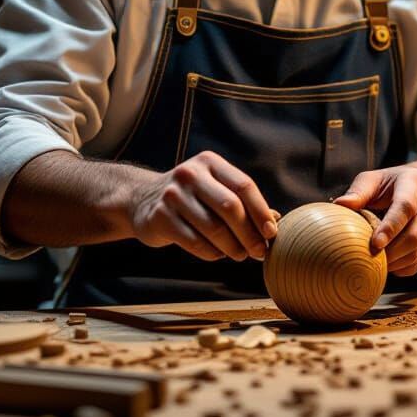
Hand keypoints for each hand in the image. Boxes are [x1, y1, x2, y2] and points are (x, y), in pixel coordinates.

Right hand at [131, 151, 277, 262]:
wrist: (140, 199)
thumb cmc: (191, 197)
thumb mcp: (214, 188)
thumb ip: (242, 202)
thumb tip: (276, 219)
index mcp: (210, 162)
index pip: (243, 186)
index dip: (260, 211)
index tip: (271, 233)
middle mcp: (190, 174)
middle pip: (230, 207)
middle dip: (249, 233)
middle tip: (259, 252)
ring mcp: (172, 195)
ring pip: (213, 228)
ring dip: (232, 247)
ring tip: (240, 255)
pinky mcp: (159, 217)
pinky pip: (194, 242)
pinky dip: (212, 252)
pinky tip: (218, 254)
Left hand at [333, 162, 416, 275]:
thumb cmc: (392, 185)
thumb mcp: (374, 180)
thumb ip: (358, 192)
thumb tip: (339, 205)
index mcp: (416, 183)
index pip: (405, 208)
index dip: (390, 227)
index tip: (374, 243)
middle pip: (414, 236)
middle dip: (390, 252)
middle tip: (368, 258)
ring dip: (394, 262)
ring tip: (375, 259)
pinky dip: (400, 267)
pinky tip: (388, 260)